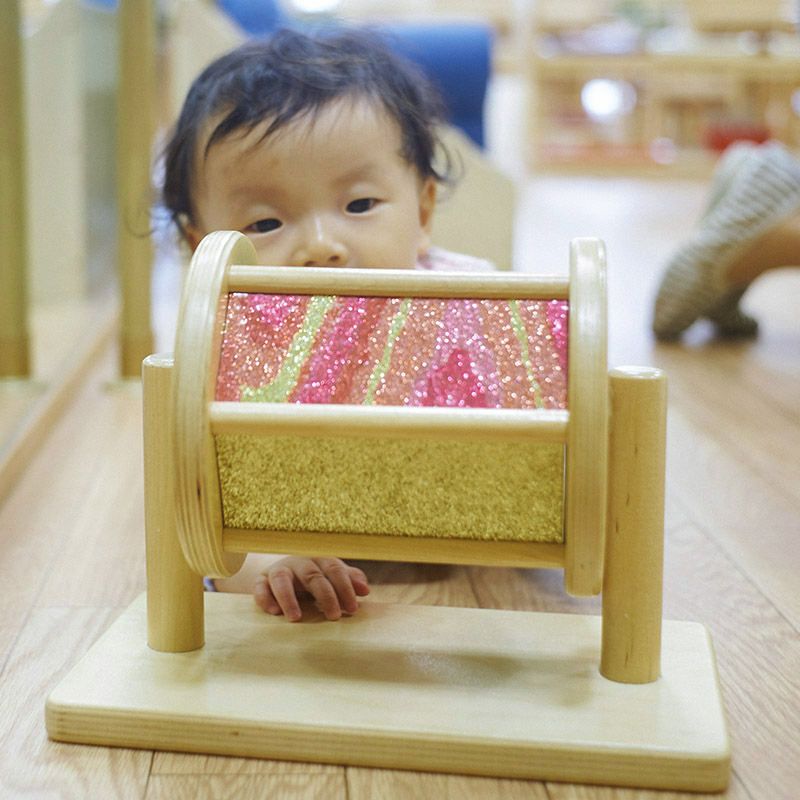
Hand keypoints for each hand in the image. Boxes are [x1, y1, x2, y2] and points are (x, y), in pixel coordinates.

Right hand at [254, 556, 369, 621]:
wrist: (282, 575)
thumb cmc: (314, 578)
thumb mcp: (332, 577)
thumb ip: (349, 580)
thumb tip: (365, 590)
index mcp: (320, 559)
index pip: (334, 569)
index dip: (345, 587)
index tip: (353, 608)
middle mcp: (299, 561)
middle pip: (312, 575)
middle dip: (325, 595)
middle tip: (334, 616)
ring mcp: (279, 570)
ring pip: (282, 578)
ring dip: (289, 598)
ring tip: (296, 618)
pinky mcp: (261, 580)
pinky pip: (260, 586)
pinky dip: (265, 598)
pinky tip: (274, 612)